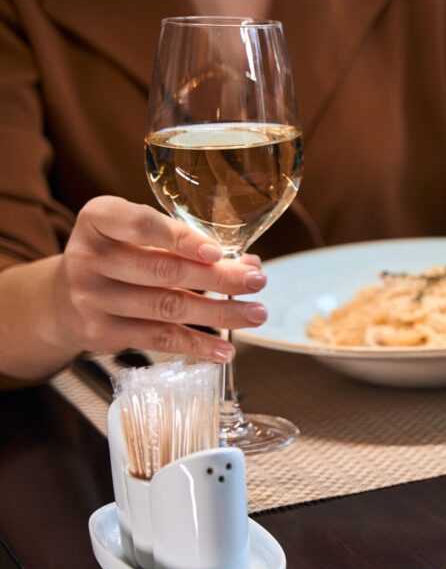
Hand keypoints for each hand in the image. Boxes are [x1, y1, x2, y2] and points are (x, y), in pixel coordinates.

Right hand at [50, 196, 267, 361]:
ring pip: (167, 306)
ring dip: (219, 313)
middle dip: (219, 278)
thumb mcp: (139, 237)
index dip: (181, 238)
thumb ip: (186, 244)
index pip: (140, 224)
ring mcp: (91, 297)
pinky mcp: (101, 332)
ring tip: (255, 314)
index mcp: (99, 219)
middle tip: (257, 282)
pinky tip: (224, 348)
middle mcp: (89, 257)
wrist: (64, 298)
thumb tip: (249, 265)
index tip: (218, 251)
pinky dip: (197, 344)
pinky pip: (158, 338)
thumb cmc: (119, 257)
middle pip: (164, 270)